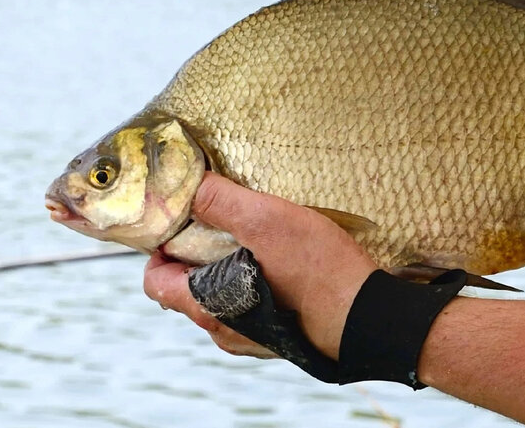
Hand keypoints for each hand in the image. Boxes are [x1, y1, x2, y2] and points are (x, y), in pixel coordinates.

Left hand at [144, 172, 378, 358]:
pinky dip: (256, 284)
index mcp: (207, 306)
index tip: (182, 224)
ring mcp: (253, 339)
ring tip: (260, 242)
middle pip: (188, 289)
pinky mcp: (281, 339)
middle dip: (198, 256)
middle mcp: (224, 330)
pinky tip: (286, 266)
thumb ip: (222, 202)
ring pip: (221, 299)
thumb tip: (190, 185)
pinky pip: (252, 308)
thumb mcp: (268, 222)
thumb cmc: (319, 274)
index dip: (160, 250)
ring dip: (229, 270)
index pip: (155, 282)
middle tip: (225, 225)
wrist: (369, 318)